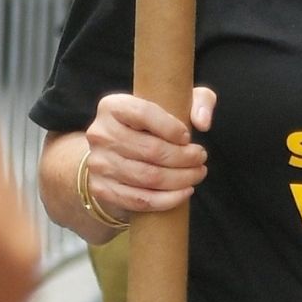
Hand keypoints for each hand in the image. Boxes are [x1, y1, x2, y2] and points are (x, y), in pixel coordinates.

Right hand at [84, 86, 214, 220]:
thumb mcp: (177, 102)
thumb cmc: (153, 124)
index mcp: (113, 107)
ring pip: (148, 177)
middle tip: (201, 158)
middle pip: (151, 150)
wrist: (118, 153)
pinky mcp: (102, 189)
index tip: (188, 137)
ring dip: (181, 179)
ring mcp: (98, 163)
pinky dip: (168, 199)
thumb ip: (199, 101)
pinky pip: (140, 200)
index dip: (172, 128)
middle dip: (184, 157)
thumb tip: (203, 122)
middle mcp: (100, 134)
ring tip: (197, 174)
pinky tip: (184, 192)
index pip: (144, 114)